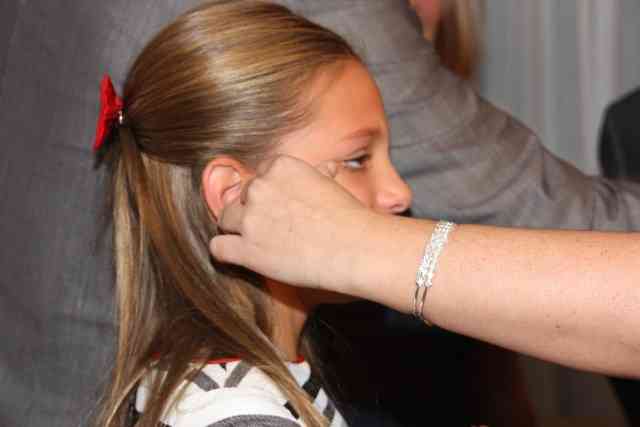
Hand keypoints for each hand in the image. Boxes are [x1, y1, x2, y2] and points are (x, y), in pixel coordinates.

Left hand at [210, 156, 383, 292]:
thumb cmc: (350, 217)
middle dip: (252, 212)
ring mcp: (250, 219)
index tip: (279, 209)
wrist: (356, 248)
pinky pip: (217, 248)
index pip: (259, 177)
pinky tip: (241, 257)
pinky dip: (226, 253)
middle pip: (240, 198)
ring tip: (256, 243)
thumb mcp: (334, 183)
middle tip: (270, 229)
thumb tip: (326, 168)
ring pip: (225, 220)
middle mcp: (260, 188)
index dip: (268, 195)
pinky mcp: (247, 250)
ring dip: (237, 231)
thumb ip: (320, 173)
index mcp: (280, 166)